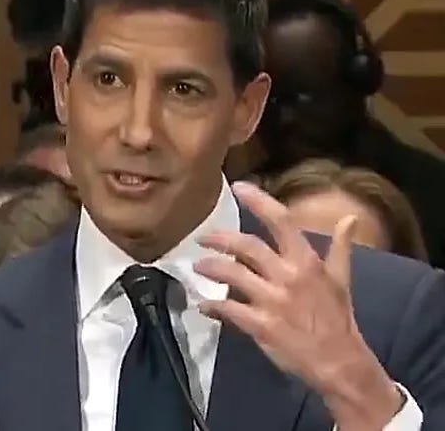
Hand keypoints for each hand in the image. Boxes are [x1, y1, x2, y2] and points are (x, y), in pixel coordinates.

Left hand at [194, 182, 401, 429]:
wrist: (340, 362)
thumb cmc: (338, 319)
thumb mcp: (342, 280)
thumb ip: (340, 248)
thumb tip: (350, 218)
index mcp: (307, 263)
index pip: (282, 222)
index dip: (260, 201)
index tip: (239, 186)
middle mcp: (288, 277)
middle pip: (247, 246)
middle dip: (220, 239)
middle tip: (202, 238)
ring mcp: (272, 301)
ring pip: (231, 274)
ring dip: (210, 268)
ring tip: (198, 267)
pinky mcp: (260, 325)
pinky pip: (227, 309)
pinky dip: (211, 306)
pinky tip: (203, 306)